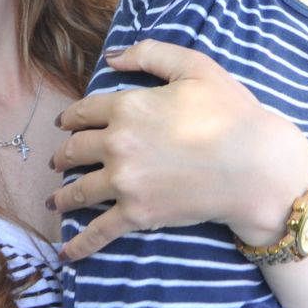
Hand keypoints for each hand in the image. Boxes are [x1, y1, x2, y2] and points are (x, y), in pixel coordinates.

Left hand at [48, 40, 307, 260]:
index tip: (64, 124)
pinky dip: (79, 244)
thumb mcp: (195, 67)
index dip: (71, 117)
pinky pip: (98, 232)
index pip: (84, 112)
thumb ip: (151, 54)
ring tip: (55, 200)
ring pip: (78, 190)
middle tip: (60, 160)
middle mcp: (117, 143)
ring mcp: (124, 182)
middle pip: (75, 150)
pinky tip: (66, 252)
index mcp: (128, 106)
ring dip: (62, 196)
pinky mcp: (136, 214)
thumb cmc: (230, 112)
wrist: (253, 164)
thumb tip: (112, 56)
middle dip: (63, 155)